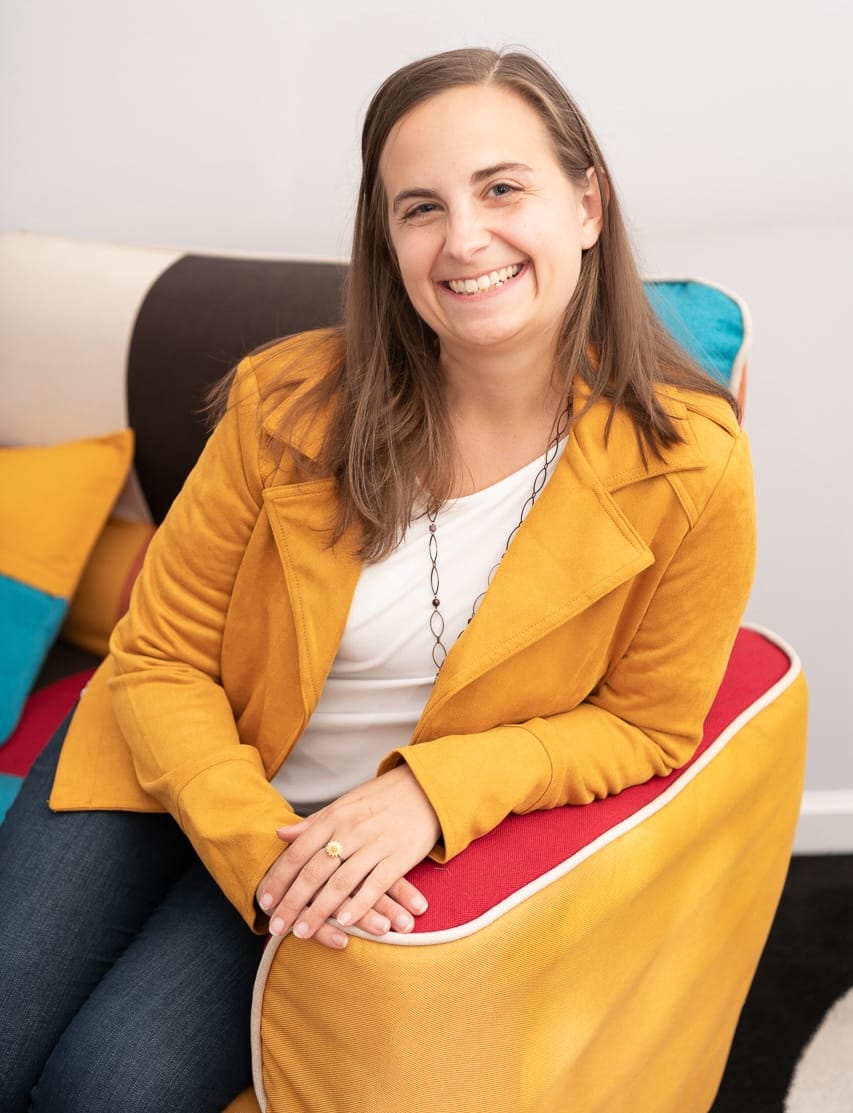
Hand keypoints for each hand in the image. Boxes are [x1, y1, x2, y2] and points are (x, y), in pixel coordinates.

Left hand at [255, 766, 439, 949]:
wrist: (426, 788)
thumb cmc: (381, 798)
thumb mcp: (344, 804)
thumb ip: (313, 823)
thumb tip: (280, 834)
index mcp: (334, 817)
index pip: (298, 851)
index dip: (279, 878)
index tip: (264, 901)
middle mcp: (351, 830)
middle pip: (314, 871)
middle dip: (292, 902)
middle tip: (277, 927)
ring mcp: (376, 844)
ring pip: (341, 882)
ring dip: (319, 911)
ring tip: (302, 932)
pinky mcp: (400, 857)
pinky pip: (376, 885)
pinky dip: (360, 905)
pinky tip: (346, 923)